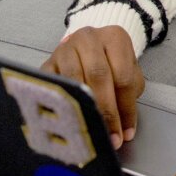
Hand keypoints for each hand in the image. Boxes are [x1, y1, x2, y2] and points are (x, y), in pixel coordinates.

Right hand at [41, 25, 144, 149]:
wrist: (85, 47)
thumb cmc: (110, 63)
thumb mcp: (127, 71)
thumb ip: (129, 94)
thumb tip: (125, 130)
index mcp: (115, 37)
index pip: (124, 77)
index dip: (126, 108)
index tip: (126, 133)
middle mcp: (89, 38)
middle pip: (99, 77)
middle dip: (106, 112)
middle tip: (110, 137)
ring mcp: (65, 49)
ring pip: (75, 81)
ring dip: (83, 109)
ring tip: (90, 132)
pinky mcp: (46, 63)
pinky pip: (53, 85)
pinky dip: (61, 104)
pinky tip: (68, 120)